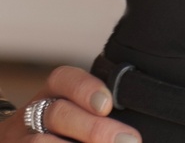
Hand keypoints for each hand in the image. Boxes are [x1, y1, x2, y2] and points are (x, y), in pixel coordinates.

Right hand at [0, 66, 140, 142]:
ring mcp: (21, 137)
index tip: (108, 104)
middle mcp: (32, 112)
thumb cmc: (64, 128)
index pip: (64, 79)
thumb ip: (99, 113)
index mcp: (52, 92)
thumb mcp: (76, 111)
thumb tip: (131, 130)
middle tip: (127, 140)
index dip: (85, 88)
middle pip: (58, 113)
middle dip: (94, 128)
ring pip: (42, 142)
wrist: (24, 141)